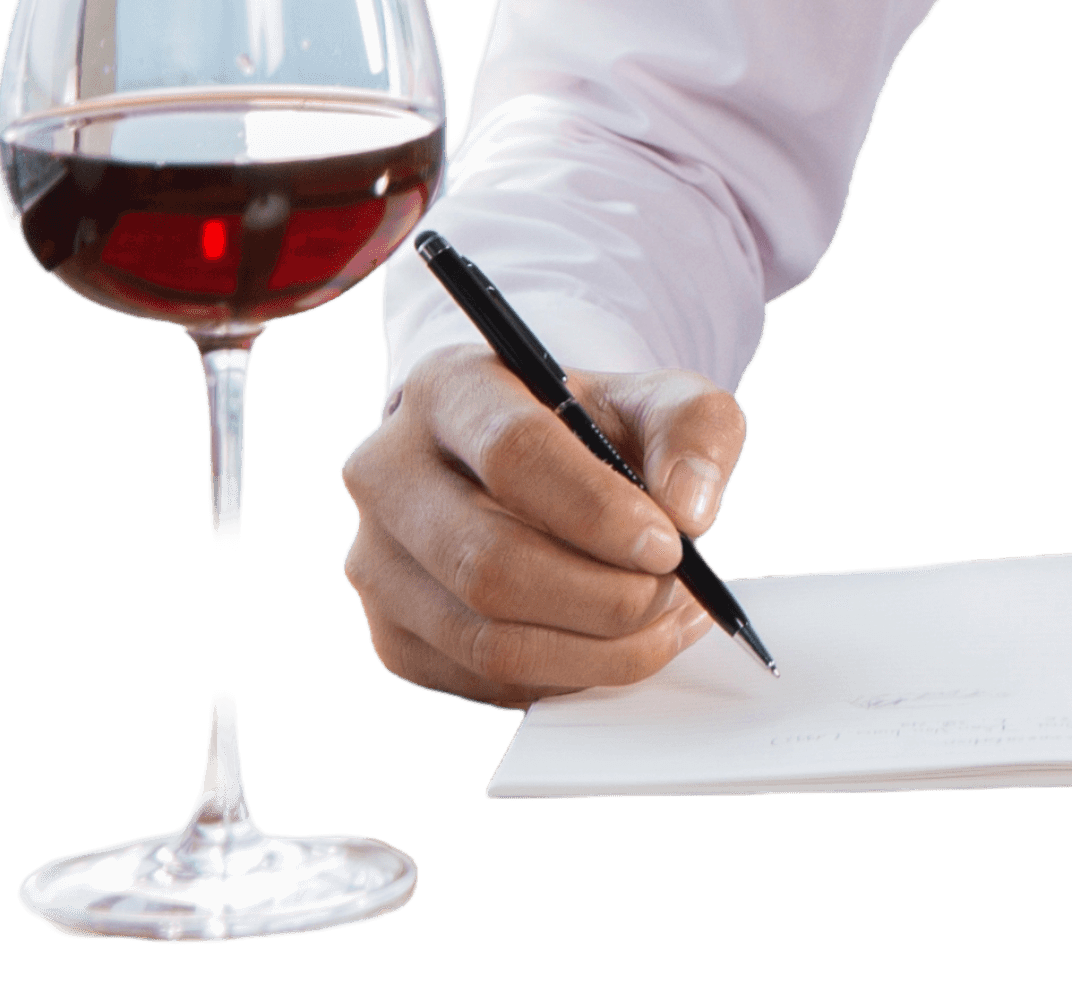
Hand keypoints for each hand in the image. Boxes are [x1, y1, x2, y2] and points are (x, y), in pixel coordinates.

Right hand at [339, 351, 747, 707]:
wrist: (536, 473)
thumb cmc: (594, 432)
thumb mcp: (659, 402)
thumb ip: (694, 431)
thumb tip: (688, 509)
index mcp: (448, 388)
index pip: (513, 453)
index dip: (597, 511)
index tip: (669, 546)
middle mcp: (387, 474)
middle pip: (491, 565)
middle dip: (604, 597)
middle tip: (675, 593)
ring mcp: (377, 563)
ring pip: (486, 640)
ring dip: (597, 651)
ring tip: (665, 623)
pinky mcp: (393, 637)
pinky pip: (484, 682)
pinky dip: (568, 677)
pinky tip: (618, 645)